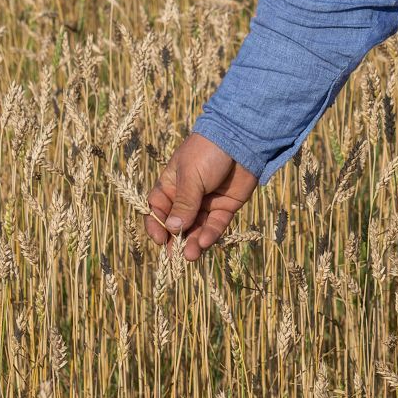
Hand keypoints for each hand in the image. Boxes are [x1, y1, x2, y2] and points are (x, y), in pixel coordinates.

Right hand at [141, 132, 256, 262]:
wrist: (241, 139)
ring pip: (196, 228)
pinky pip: (215, 225)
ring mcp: (207, 203)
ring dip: (192, 242)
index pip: (158, 209)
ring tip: (190, 255)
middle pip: (178, 224)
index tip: (159, 239)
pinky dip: (210, 234)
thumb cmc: (208, 152)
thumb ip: (183, 204)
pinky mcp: (226, 207)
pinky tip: (204, 241)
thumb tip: (172, 229)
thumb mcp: (190, 176)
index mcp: (171, 185)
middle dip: (175, 241)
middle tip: (175, 258)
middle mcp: (187, 196)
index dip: (156, 225)